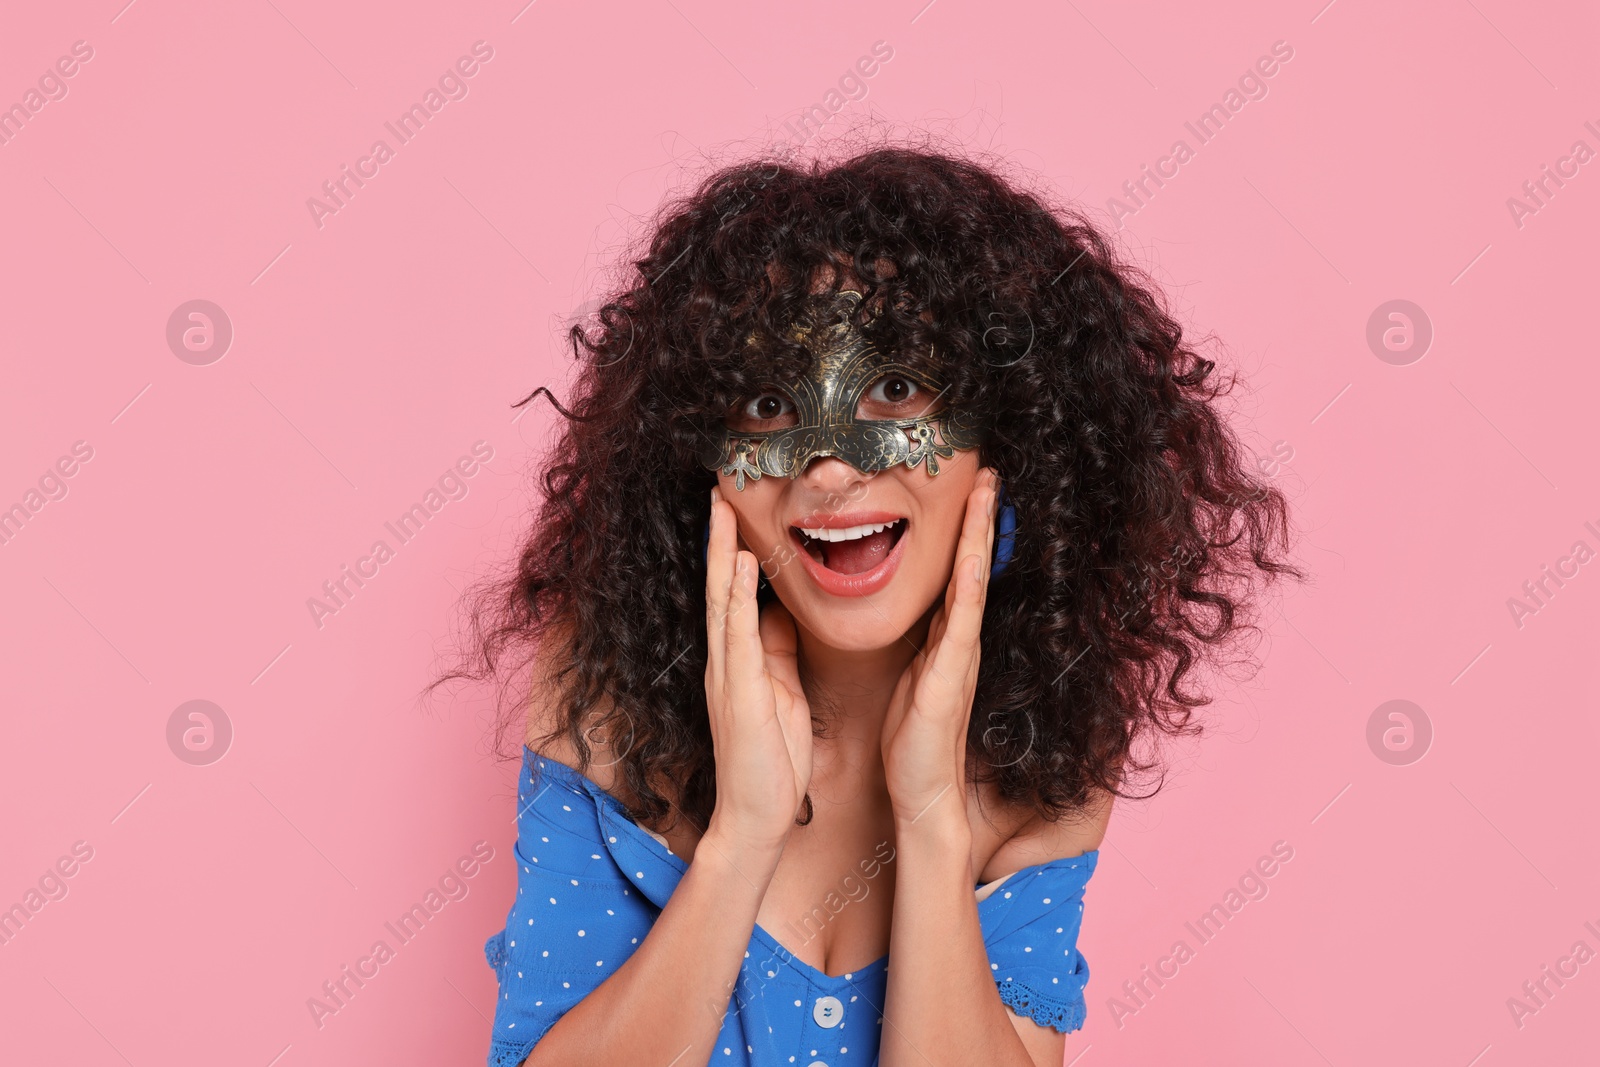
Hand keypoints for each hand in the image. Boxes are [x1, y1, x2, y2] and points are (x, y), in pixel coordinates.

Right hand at [703, 486, 814, 854]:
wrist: (757, 815)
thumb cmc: (772, 759)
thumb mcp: (779, 692)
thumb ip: (776, 651)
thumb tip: (780, 613)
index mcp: (738, 660)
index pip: (732, 594)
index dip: (731, 550)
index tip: (735, 509)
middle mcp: (725, 660)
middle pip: (717, 586)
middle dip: (718, 537)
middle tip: (718, 489)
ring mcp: (727, 673)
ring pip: (720, 600)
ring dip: (720, 552)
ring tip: (722, 508)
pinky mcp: (738, 690)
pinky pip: (735, 633)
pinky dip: (734, 595)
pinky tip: (737, 563)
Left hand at [881, 467, 997, 825]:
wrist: (920, 791)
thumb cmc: (913, 738)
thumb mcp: (911, 675)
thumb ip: (918, 643)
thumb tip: (914, 612)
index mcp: (947, 639)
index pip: (958, 572)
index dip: (966, 529)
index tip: (971, 487)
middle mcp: (960, 640)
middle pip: (974, 565)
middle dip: (981, 517)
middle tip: (989, 470)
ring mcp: (959, 657)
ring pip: (972, 582)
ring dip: (980, 536)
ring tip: (988, 491)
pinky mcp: (948, 679)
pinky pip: (961, 624)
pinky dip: (968, 587)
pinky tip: (972, 557)